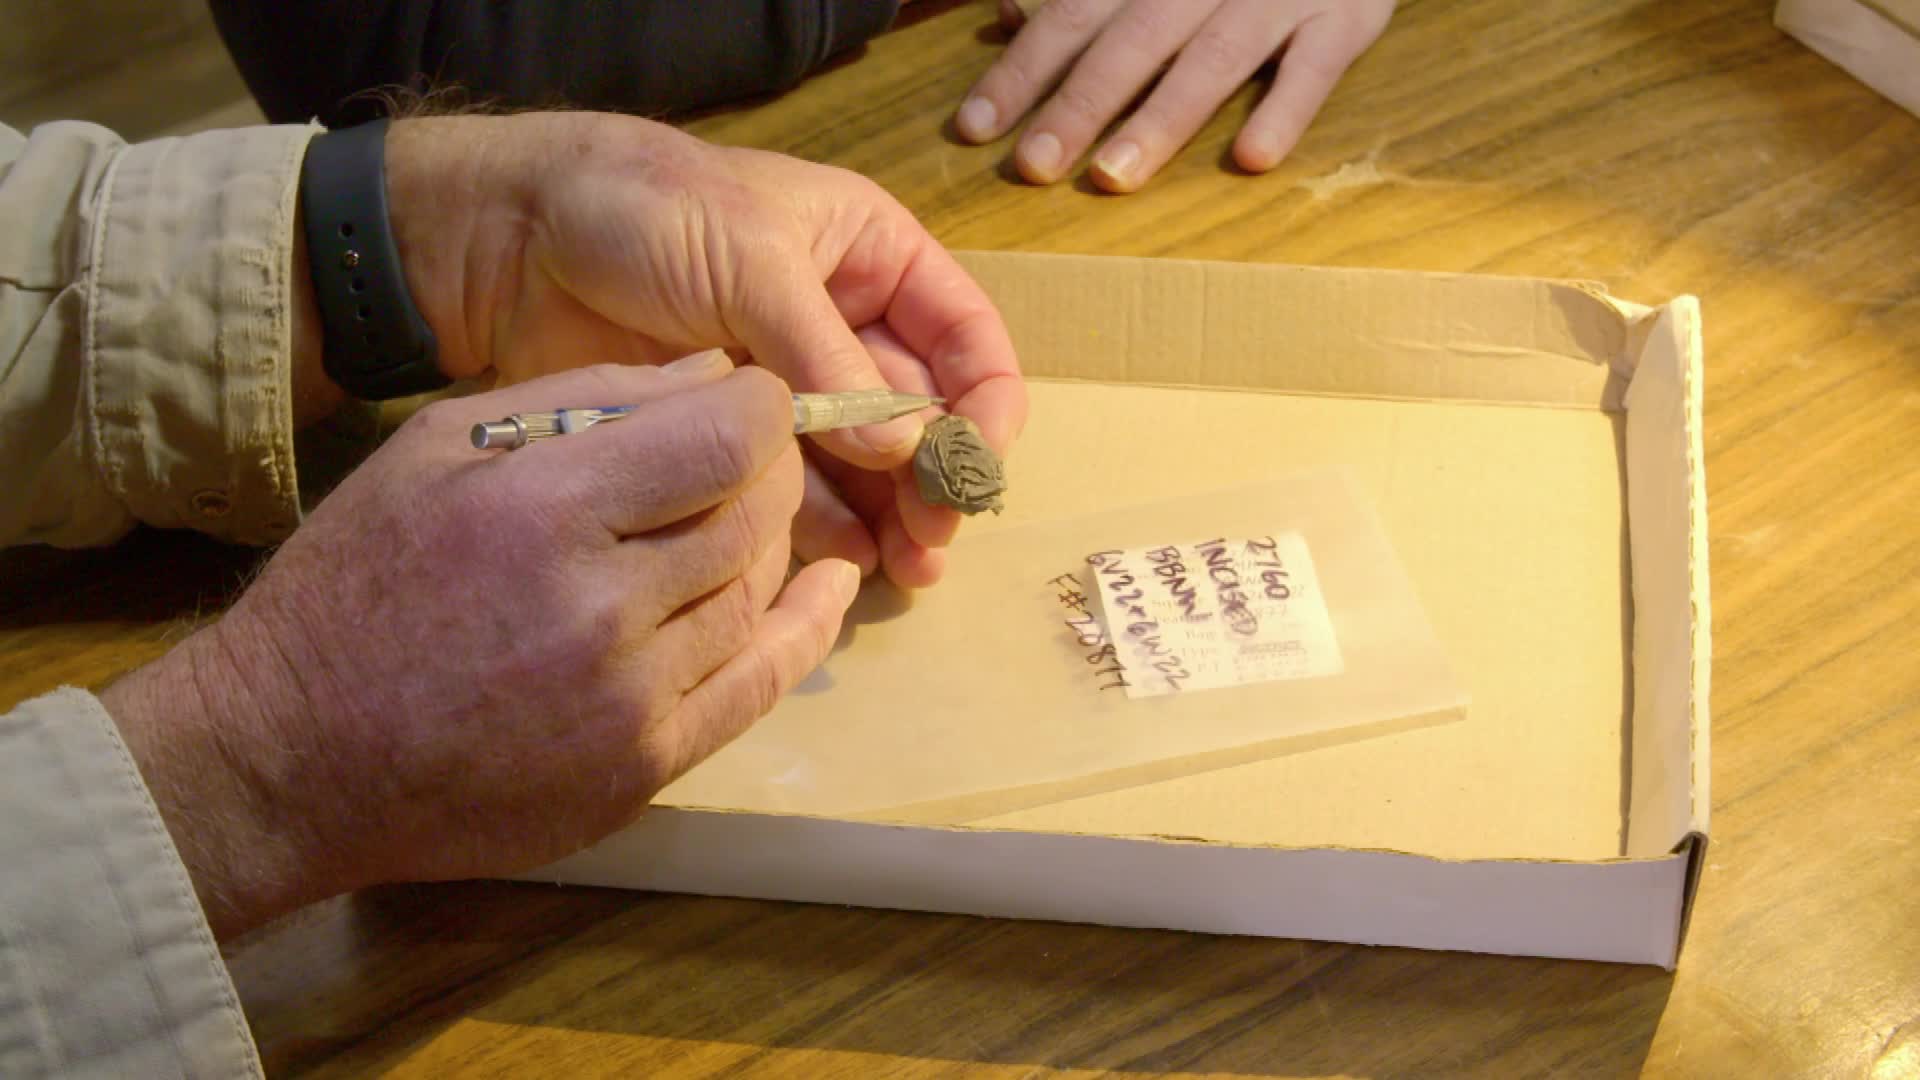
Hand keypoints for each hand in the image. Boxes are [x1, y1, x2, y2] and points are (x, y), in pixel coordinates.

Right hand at [102, 359, 857, 937]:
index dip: (760, 406)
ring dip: (770, 542)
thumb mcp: (434, 451)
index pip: (728, 438)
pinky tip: (829, 586)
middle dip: (769, 468)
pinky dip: (804, 628)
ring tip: (741, 512)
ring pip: (760, 593)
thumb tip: (714, 370)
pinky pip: (760, 685)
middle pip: (755, 515)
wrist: (290, 758)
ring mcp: (629, 700)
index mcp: (543, 510)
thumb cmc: (353, 585)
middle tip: (745, 452)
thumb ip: (580, 401)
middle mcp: (601, 608)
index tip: (746, 399)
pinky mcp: (643, 768)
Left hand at [364, 112, 1026, 587]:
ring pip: (870, 467)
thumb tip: (908, 452)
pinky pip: (802, 493)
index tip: (973, 466)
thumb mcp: (750, 262)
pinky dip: (828, 529)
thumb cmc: (641, 213)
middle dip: (937, 480)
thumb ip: (830, 358)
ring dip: (893, 516)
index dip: (985, 403)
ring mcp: (795, 391)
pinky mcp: (738, 442)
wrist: (513, 241)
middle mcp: (848, 328)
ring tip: (901, 570)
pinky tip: (842, 563)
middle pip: (924, 417)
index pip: (965, 338)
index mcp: (873, 259)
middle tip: (934, 544)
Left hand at [954, 0, 1394, 191]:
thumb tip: (1010, 14)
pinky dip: (1285, 109)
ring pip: (1212, 57)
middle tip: (1033, 165)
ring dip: (1162, 117)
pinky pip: (1314, 66)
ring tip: (1113, 174)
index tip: (975, 128)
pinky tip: (1251, 158)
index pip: (1073, 15)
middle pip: (1131, 40)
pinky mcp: (1345, 18)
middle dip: (1078, 103)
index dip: (1021, 70)